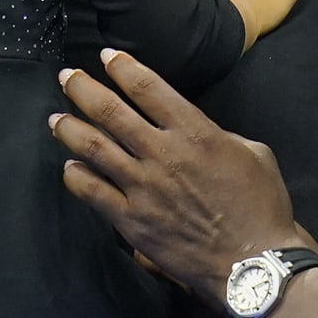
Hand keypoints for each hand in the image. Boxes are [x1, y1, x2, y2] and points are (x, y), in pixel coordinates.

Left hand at [51, 50, 302, 305]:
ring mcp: (143, 188)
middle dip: (83, 89)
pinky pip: (93, 193)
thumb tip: (196, 132)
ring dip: (70, 129)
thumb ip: (220, 135)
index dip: (123, 67)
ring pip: (94, 149)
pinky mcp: (132, 221)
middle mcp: (162, 154)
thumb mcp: (254, 153)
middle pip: (111, 111)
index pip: (148, 88)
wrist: (253, 261)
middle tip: (66, 76)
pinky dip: (76, 177)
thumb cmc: (261, 205)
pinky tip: (69, 168)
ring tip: (56, 118)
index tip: (107, 56)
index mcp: (195, 132)